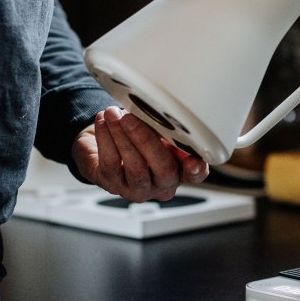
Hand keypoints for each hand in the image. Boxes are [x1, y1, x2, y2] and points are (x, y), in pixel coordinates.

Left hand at [73, 108, 208, 200]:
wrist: (105, 146)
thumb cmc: (138, 137)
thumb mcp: (156, 130)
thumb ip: (164, 128)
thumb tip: (159, 111)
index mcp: (180, 170)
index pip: (195, 174)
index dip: (197, 169)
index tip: (193, 162)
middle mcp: (162, 184)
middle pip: (163, 169)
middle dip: (146, 140)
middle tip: (131, 118)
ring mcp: (138, 189)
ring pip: (135, 166)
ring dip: (122, 136)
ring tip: (113, 115)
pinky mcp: (113, 185)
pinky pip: (110, 163)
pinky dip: (106, 139)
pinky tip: (103, 123)